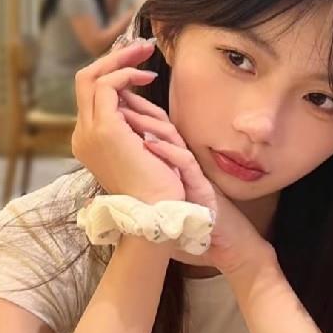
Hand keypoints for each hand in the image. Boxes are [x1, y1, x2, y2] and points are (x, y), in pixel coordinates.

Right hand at [71, 39, 184, 203]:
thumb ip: (134, 121)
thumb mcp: (143, 145)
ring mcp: (89, 132)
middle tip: (141, 47)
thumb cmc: (159, 183)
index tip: (138, 64)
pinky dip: (125, 75)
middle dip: (112, 58)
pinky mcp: (105, 130)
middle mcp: (83, 135)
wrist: (160, 210)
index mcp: (89, 141)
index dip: (112, 73)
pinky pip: (106, 87)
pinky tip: (146, 78)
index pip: (91, 96)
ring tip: (146, 55)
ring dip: (120, 61)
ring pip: (91, 78)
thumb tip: (135, 95)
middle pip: (84, 81)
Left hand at [117, 88, 276, 278]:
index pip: (153, 126)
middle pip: (162, 124)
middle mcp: (181, 157)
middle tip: (121, 98)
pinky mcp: (199, 182)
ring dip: (149, 124)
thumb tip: (132, 153)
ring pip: (171, 137)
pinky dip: (166, 152)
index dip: (136, 110)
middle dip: (141, 107)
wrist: (215, 234)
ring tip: (129, 115)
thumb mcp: (165, 186)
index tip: (116, 103)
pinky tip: (150, 146)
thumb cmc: (187, 212)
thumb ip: (153, 167)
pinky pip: (183, 162)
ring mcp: (190, 169)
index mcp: (171, 156)